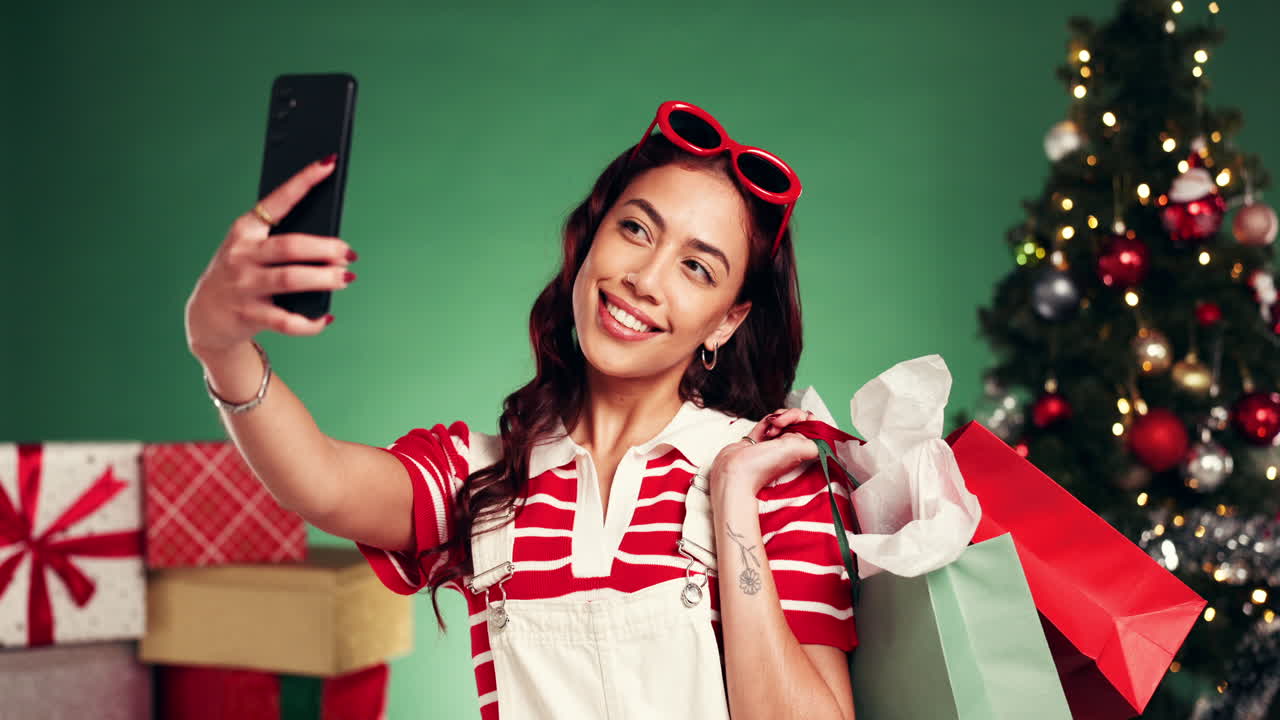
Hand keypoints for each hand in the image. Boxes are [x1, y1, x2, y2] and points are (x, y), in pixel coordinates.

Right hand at [184, 156, 356, 358]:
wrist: (206, 315)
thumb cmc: (242, 273)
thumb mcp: (253, 250)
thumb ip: (284, 242)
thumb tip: (334, 247)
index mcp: (245, 230)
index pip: (278, 200)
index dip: (304, 182)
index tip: (328, 163)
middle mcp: (242, 255)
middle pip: (291, 246)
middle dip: (325, 248)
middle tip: (348, 253)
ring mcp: (244, 286)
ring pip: (291, 280)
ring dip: (324, 279)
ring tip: (345, 278)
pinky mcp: (249, 315)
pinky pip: (287, 321)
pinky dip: (311, 322)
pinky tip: (326, 317)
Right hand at [708, 408, 820, 504]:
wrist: (734, 472)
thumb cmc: (763, 466)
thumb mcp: (796, 451)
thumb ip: (814, 442)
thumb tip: (822, 435)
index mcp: (801, 449)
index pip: (812, 427)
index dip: (807, 420)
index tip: (800, 421)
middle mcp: (789, 445)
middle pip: (797, 420)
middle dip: (789, 416)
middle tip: (780, 424)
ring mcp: (774, 441)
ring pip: (783, 419)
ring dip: (777, 418)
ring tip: (769, 430)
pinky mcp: (759, 438)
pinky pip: (768, 421)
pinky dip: (767, 420)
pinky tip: (765, 429)